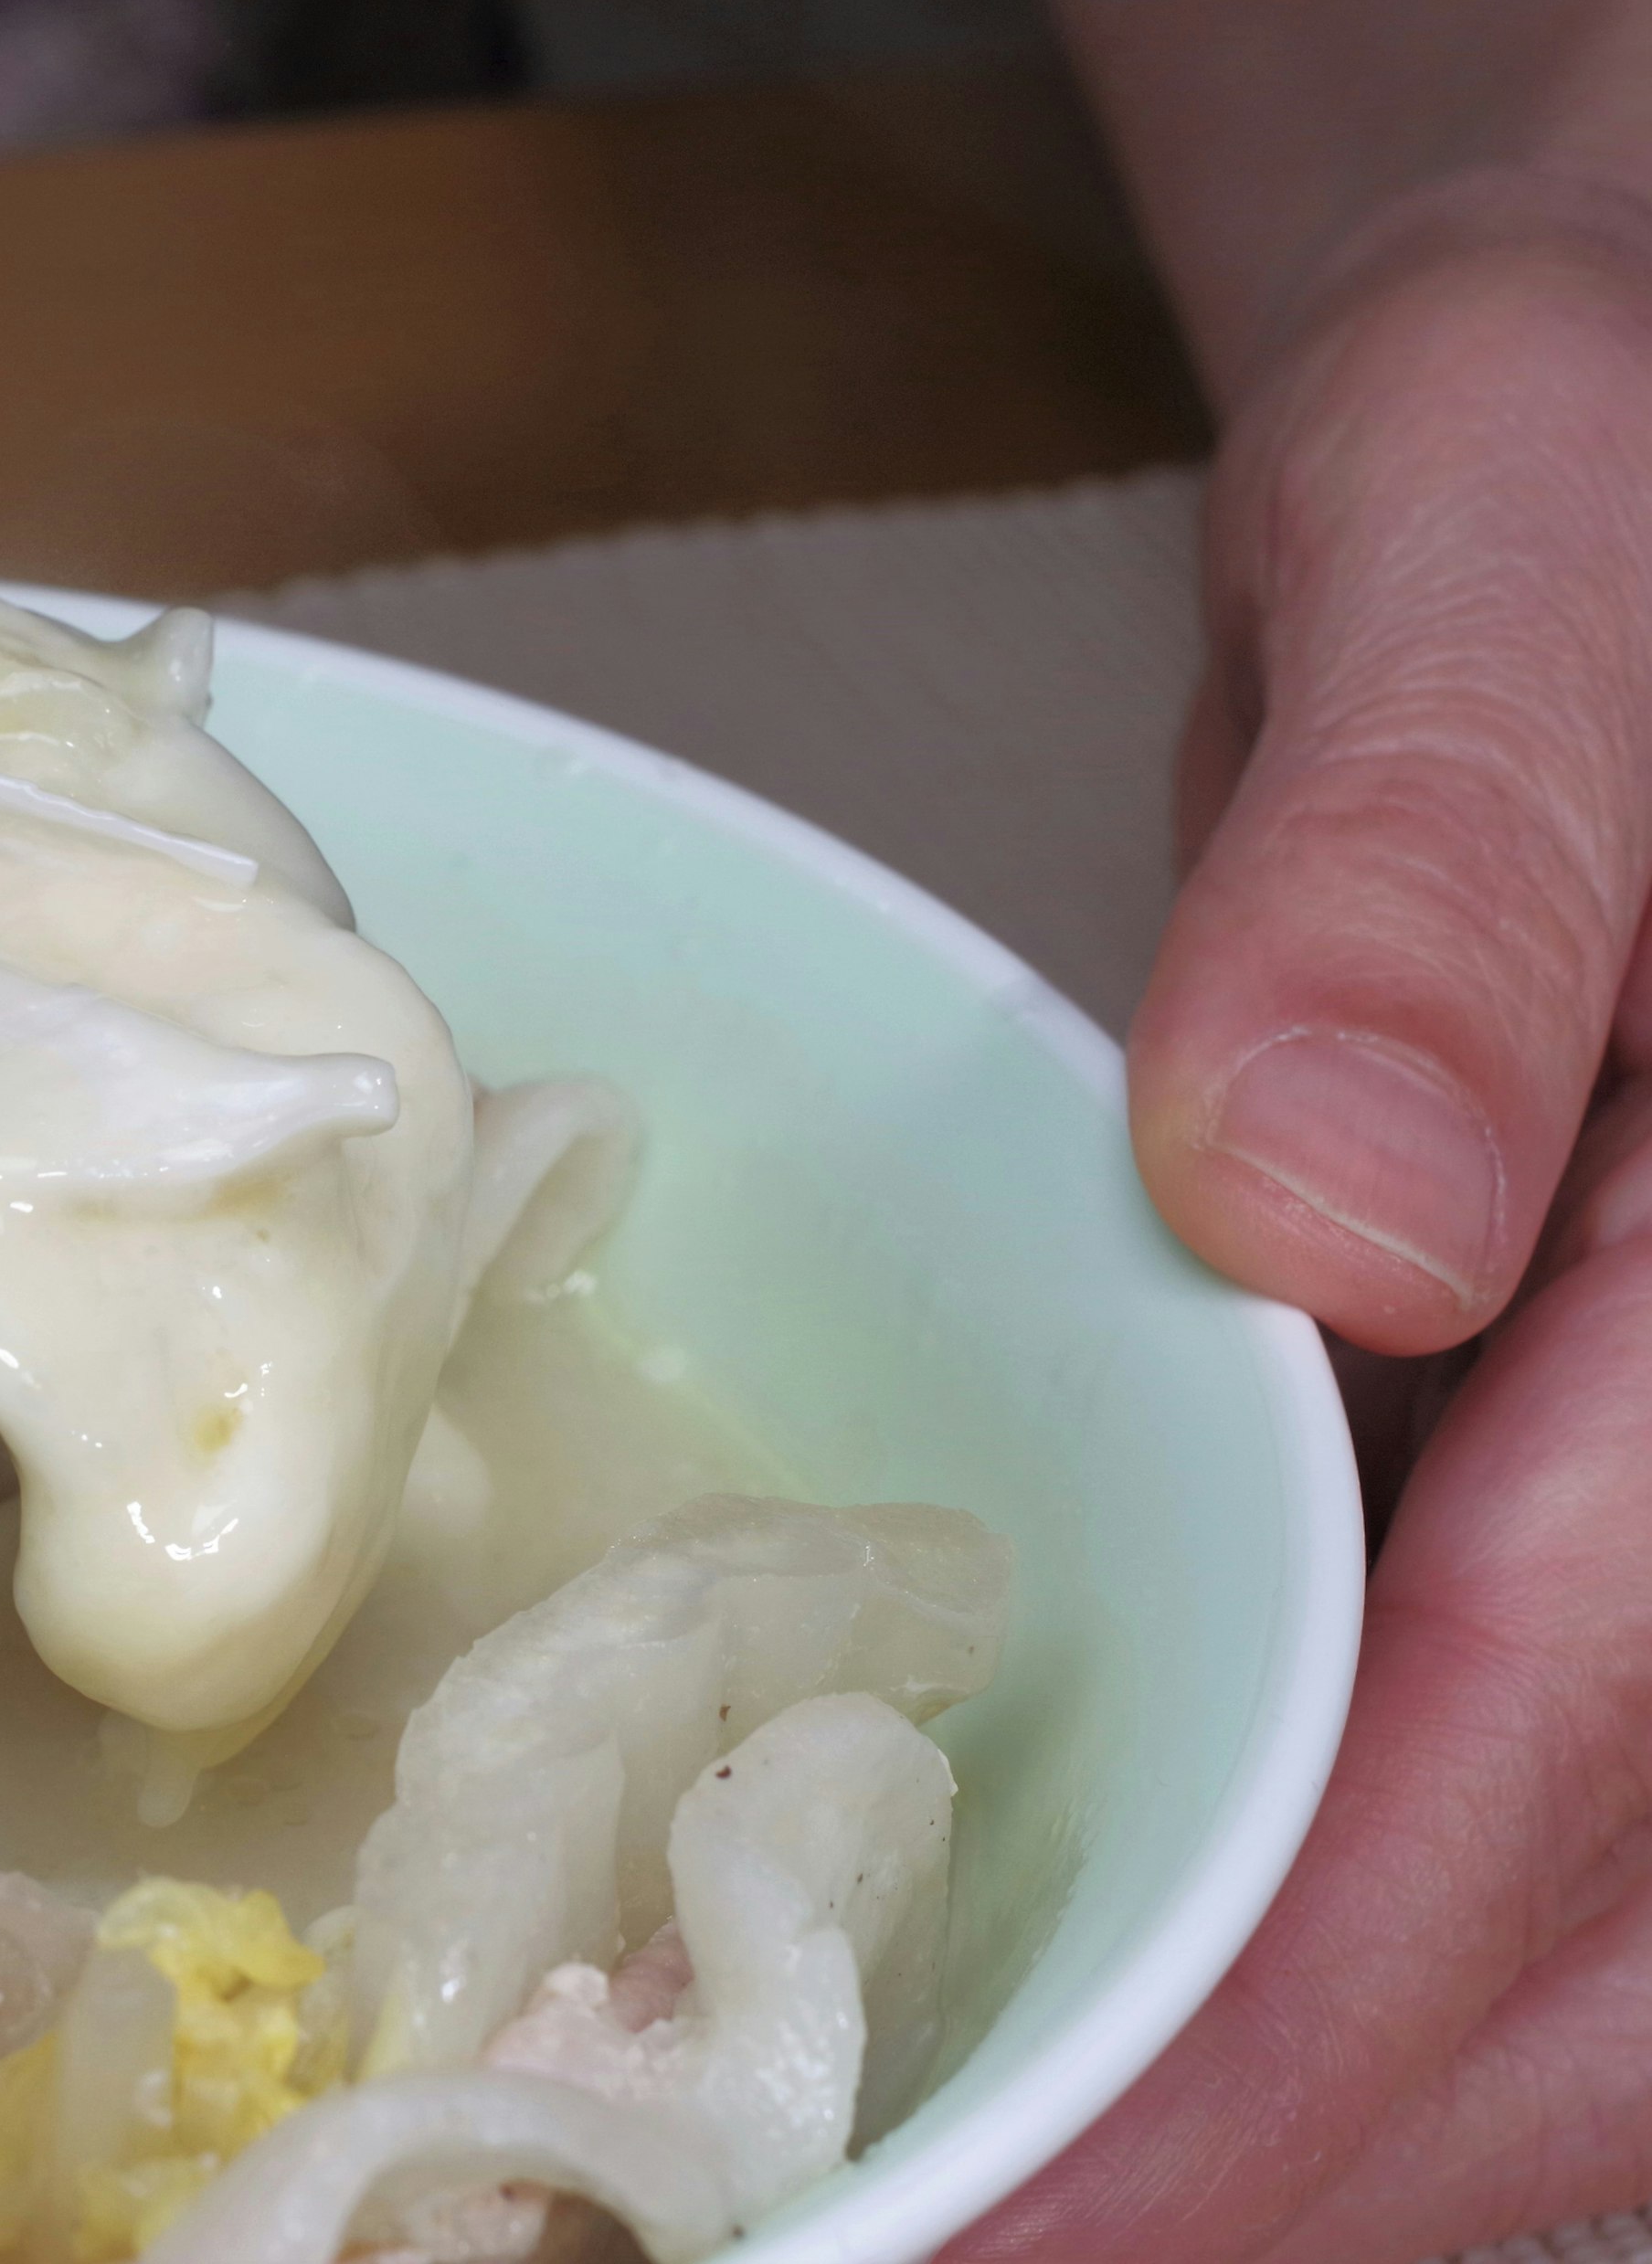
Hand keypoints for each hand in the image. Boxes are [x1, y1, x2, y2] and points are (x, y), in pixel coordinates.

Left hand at [953, 174, 1651, 2259]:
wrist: (1609, 474)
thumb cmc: (1577, 450)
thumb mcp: (1505, 518)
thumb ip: (1443, 848)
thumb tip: (1324, 1202)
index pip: (1610, 1701)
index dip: (1338, 1992)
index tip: (1054, 2187)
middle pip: (1647, 1946)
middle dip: (1319, 2154)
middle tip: (952, 2250)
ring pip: (1638, 1973)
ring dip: (1342, 2147)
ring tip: (1019, 2211)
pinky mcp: (1642, 1542)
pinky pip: (1574, 1843)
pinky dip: (1369, 2015)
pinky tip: (1152, 2071)